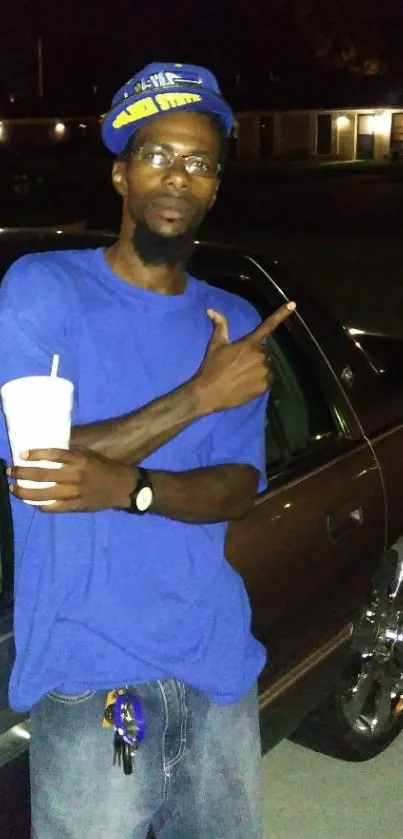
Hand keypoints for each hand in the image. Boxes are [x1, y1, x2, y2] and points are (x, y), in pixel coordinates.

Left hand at [7, 446, 135, 512]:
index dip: (36, 454)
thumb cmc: (104, 467)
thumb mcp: (89, 454)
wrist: (122, 487)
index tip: (21, 454)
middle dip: (23, 473)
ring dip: (26, 492)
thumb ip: (71, 453)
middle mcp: (76, 476)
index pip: (54, 455)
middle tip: (10, 472)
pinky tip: (31, 502)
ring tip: (13, 489)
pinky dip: (41, 505)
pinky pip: (54, 507)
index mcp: (80, 460)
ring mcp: (76, 492)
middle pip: (44, 475)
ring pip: (45, 494)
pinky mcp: (77, 506)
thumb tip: (49, 450)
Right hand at [193, 301, 295, 412]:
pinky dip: (261, 380)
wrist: (209, 393)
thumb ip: (219, 326)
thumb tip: (211, 310)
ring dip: (260, 367)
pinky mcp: (265, 386)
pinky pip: (269, 379)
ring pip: (268, 366)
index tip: (293, 304)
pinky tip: (248, 383)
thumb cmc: (211, 367)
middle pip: (266, 351)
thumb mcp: (215, 345)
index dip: (281, 314)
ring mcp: (264, 371)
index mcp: (249, 343)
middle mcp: (260, 355)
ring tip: (244, 374)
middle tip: (242, 362)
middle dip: (258, 354)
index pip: (268, 325)